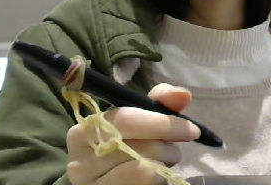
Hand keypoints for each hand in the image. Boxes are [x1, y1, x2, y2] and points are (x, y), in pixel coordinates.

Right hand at [66, 83, 199, 184]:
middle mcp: (80, 159)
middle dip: (165, 147)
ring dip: (163, 165)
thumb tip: (183, 94)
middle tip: (174, 150)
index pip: (126, 119)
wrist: (104, 180)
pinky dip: (156, 181)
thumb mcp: (137, 120)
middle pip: (137, 146)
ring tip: (162, 163)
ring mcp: (89, 184)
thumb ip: (159, 102)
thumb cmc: (124, 144)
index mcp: (85, 130)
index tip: (191, 129)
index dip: (161, 123)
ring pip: (141, 171)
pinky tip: (154, 177)